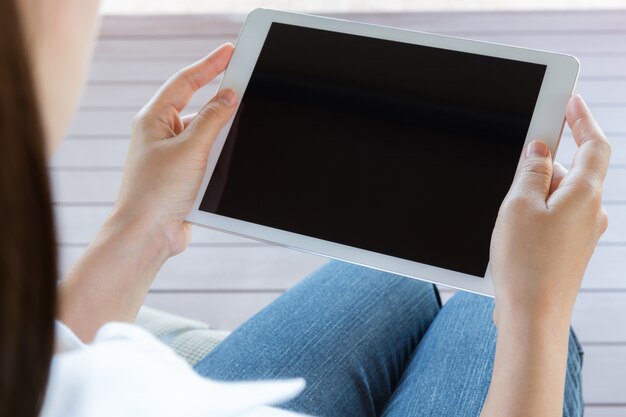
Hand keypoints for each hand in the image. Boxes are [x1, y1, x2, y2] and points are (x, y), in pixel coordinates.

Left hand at [113, 44, 236, 257]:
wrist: (148, 235)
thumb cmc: (156, 192)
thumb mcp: (190, 149)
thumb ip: (212, 119)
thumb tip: (229, 96)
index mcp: (153, 120)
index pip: (185, 82)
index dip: (209, 65)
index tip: (229, 53)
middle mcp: (161, 134)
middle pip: (198, 107)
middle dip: (221, 101)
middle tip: (245, 86)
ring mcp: (173, 156)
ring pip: (206, 135)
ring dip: (221, 135)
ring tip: (236, 135)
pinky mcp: (185, 176)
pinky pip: (209, 157)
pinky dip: (220, 157)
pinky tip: (228, 162)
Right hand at [490, 95, 610, 326]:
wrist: (533, 317)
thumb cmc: (526, 264)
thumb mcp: (519, 205)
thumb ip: (531, 171)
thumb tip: (539, 150)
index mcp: (585, 195)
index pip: (594, 144)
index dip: (582, 119)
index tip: (571, 101)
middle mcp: (591, 213)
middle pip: (573, 171)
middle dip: (545, 163)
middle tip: (517, 161)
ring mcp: (583, 234)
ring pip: (561, 197)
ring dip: (536, 193)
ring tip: (508, 212)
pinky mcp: (570, 250)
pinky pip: (556, 218)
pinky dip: (537, 213)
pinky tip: (513, 230)